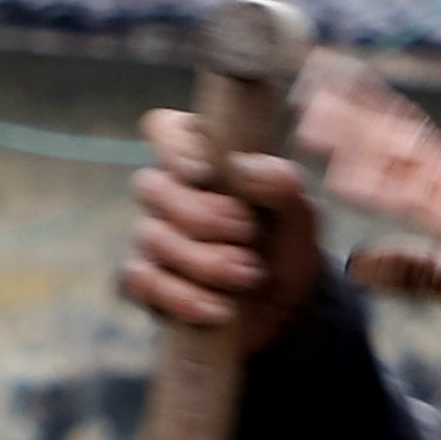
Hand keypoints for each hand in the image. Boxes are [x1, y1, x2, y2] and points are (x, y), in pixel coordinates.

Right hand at [123, 108, 322, 347]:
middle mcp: (167, 194)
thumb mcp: (299, 216)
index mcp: (200, 159)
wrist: (285, 310)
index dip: (174, 146)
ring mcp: (151, 237)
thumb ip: (283, 185)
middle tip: (247, 233)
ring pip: (150, 237)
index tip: (204, 173)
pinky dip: (182, 296)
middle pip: (152, 186)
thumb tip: (245, 165)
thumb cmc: (284, 246)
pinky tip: (219, 308)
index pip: (164, 129)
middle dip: (202, 215)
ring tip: (248, 274)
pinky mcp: (146, 282)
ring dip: (203, 260)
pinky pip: (141, 281)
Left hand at [297, 65, 440, 349]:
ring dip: (355, 138)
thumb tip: (353, 264)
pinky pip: (420, 204)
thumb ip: (405, 267)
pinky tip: (342, 178)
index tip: (330, 85)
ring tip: (309, 121)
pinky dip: (379, 188)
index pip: (412, 136)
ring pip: (406, 160)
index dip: (372, 108)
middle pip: (403, 136)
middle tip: (307, 83)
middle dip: (354, 110)